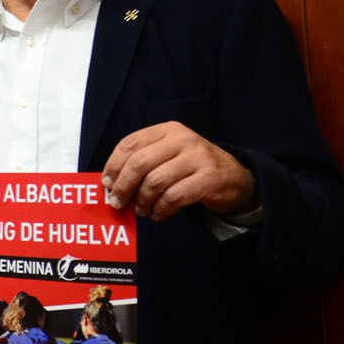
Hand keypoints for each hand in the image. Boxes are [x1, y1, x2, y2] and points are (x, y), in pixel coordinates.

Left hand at [102, 121, 257, 221]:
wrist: (236, 177)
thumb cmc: (191, 168)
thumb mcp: (168, 156)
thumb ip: (142, 163)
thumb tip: (109, 185)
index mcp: (167, 130)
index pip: (130, 143)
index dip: (113, 165)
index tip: (106, 184)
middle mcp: (183, 139)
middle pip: (139, 163)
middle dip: (123, 186)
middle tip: (118, 203)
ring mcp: (198, 158)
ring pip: (155, 182)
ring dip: (142, 201)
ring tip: (142, 210)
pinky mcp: (209, 178)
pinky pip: (174, 197)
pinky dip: (160, 209)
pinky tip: (158, 214)